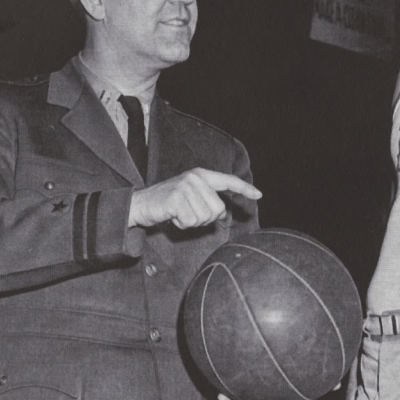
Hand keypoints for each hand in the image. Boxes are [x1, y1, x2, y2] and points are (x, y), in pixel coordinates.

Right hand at [128, 168, 260, 228]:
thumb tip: (223, 215)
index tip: (259, 195)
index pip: (228, 180)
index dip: (244, 188)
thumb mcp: (189, 199)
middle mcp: (195, 177)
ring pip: (205, 217)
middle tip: (188, 214)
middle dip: (205, 219)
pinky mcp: (176, 198)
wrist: (140, 204)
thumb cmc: (167, 204)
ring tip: (179, 214)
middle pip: (218, 209)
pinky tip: (173, 217)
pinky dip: (182, 224)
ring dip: (192, 222)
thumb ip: (207, 202)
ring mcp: (185, 186)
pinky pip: (191, 221)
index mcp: (201, 175)